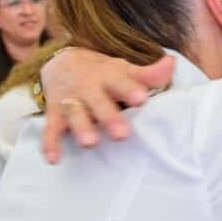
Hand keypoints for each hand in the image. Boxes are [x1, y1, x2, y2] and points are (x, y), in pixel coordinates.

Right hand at [40, 48, 175, 162]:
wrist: (60, 61)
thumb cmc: (101, 72)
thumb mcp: (123, 70)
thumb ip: (148, 74)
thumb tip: (171, 63)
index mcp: (108, 76)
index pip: (120, 82)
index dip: (130, 89)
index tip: (141, 99)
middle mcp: (88, 88)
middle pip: (98, 102)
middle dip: (109, 117)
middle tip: (122, 134)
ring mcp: (70, 101)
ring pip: (75, 115)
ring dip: (81, 128)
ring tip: (89, 143)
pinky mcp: (54, 114)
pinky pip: (51, 129)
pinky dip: (50, 144)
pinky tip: (53, 159)